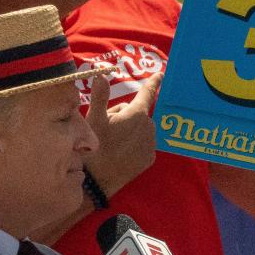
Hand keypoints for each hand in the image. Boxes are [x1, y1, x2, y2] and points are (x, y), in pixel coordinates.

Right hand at [84, 72, 162, 194]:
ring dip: (130, 130)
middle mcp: (149, 128)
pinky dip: (134, 144)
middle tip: (107, 127)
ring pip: (140, 129)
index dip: (153, 83)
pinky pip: (143, 144)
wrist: (97, 179)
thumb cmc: (94, 145)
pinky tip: (120, 151)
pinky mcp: (150, 158)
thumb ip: (100, 94)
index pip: (147, 94)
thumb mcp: (93, 118)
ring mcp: (151, 144)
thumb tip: (101, 74)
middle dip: (125, 115)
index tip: (161, 75)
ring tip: (112, 141)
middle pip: (137, 113)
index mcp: (137, 114)